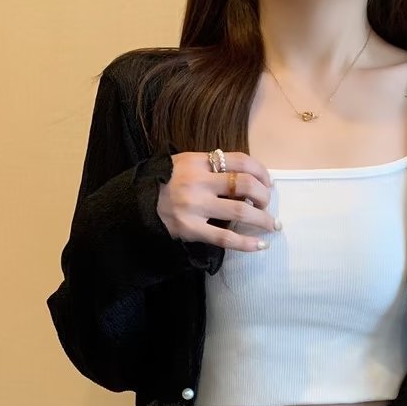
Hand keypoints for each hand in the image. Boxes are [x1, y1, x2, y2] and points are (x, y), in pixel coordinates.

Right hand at [157, 151, 280, 250]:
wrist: (134, 206)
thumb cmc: (164, 185)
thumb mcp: (183, 164)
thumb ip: (211, 167)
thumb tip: (248, 177)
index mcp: (198, 162)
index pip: (240, 160)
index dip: (261, 172)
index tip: (269, 184)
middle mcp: (198, 182)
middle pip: (245, 185)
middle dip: (264, 196)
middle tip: (268, 206)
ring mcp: (195, 206)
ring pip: (240, 211)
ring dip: (262, 220)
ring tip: (272, 225)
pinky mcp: (191, 229)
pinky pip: (225, 238)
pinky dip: (247, 243)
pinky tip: (260, 245)